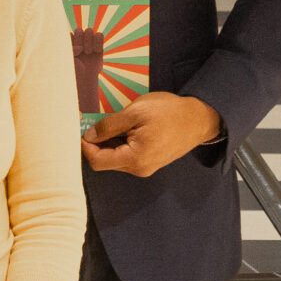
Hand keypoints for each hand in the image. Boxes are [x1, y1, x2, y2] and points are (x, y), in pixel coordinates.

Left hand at [83, 91, 222, 177]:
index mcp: (135, 159)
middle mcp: (139, 168)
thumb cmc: (169, 112)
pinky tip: (123, 128)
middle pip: (105, 161)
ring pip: (115, 159)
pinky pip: (127, 156)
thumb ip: (109, 126)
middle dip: (95, 143)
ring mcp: (146, 167)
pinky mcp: (150, 162)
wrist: (199, 118)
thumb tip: (88, 136)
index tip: (81, 128)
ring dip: (107, 143)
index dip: (84, 146)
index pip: (97, 161)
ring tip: (112, 122)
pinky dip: (119, 143)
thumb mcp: (135, 112)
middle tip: (93, 121)